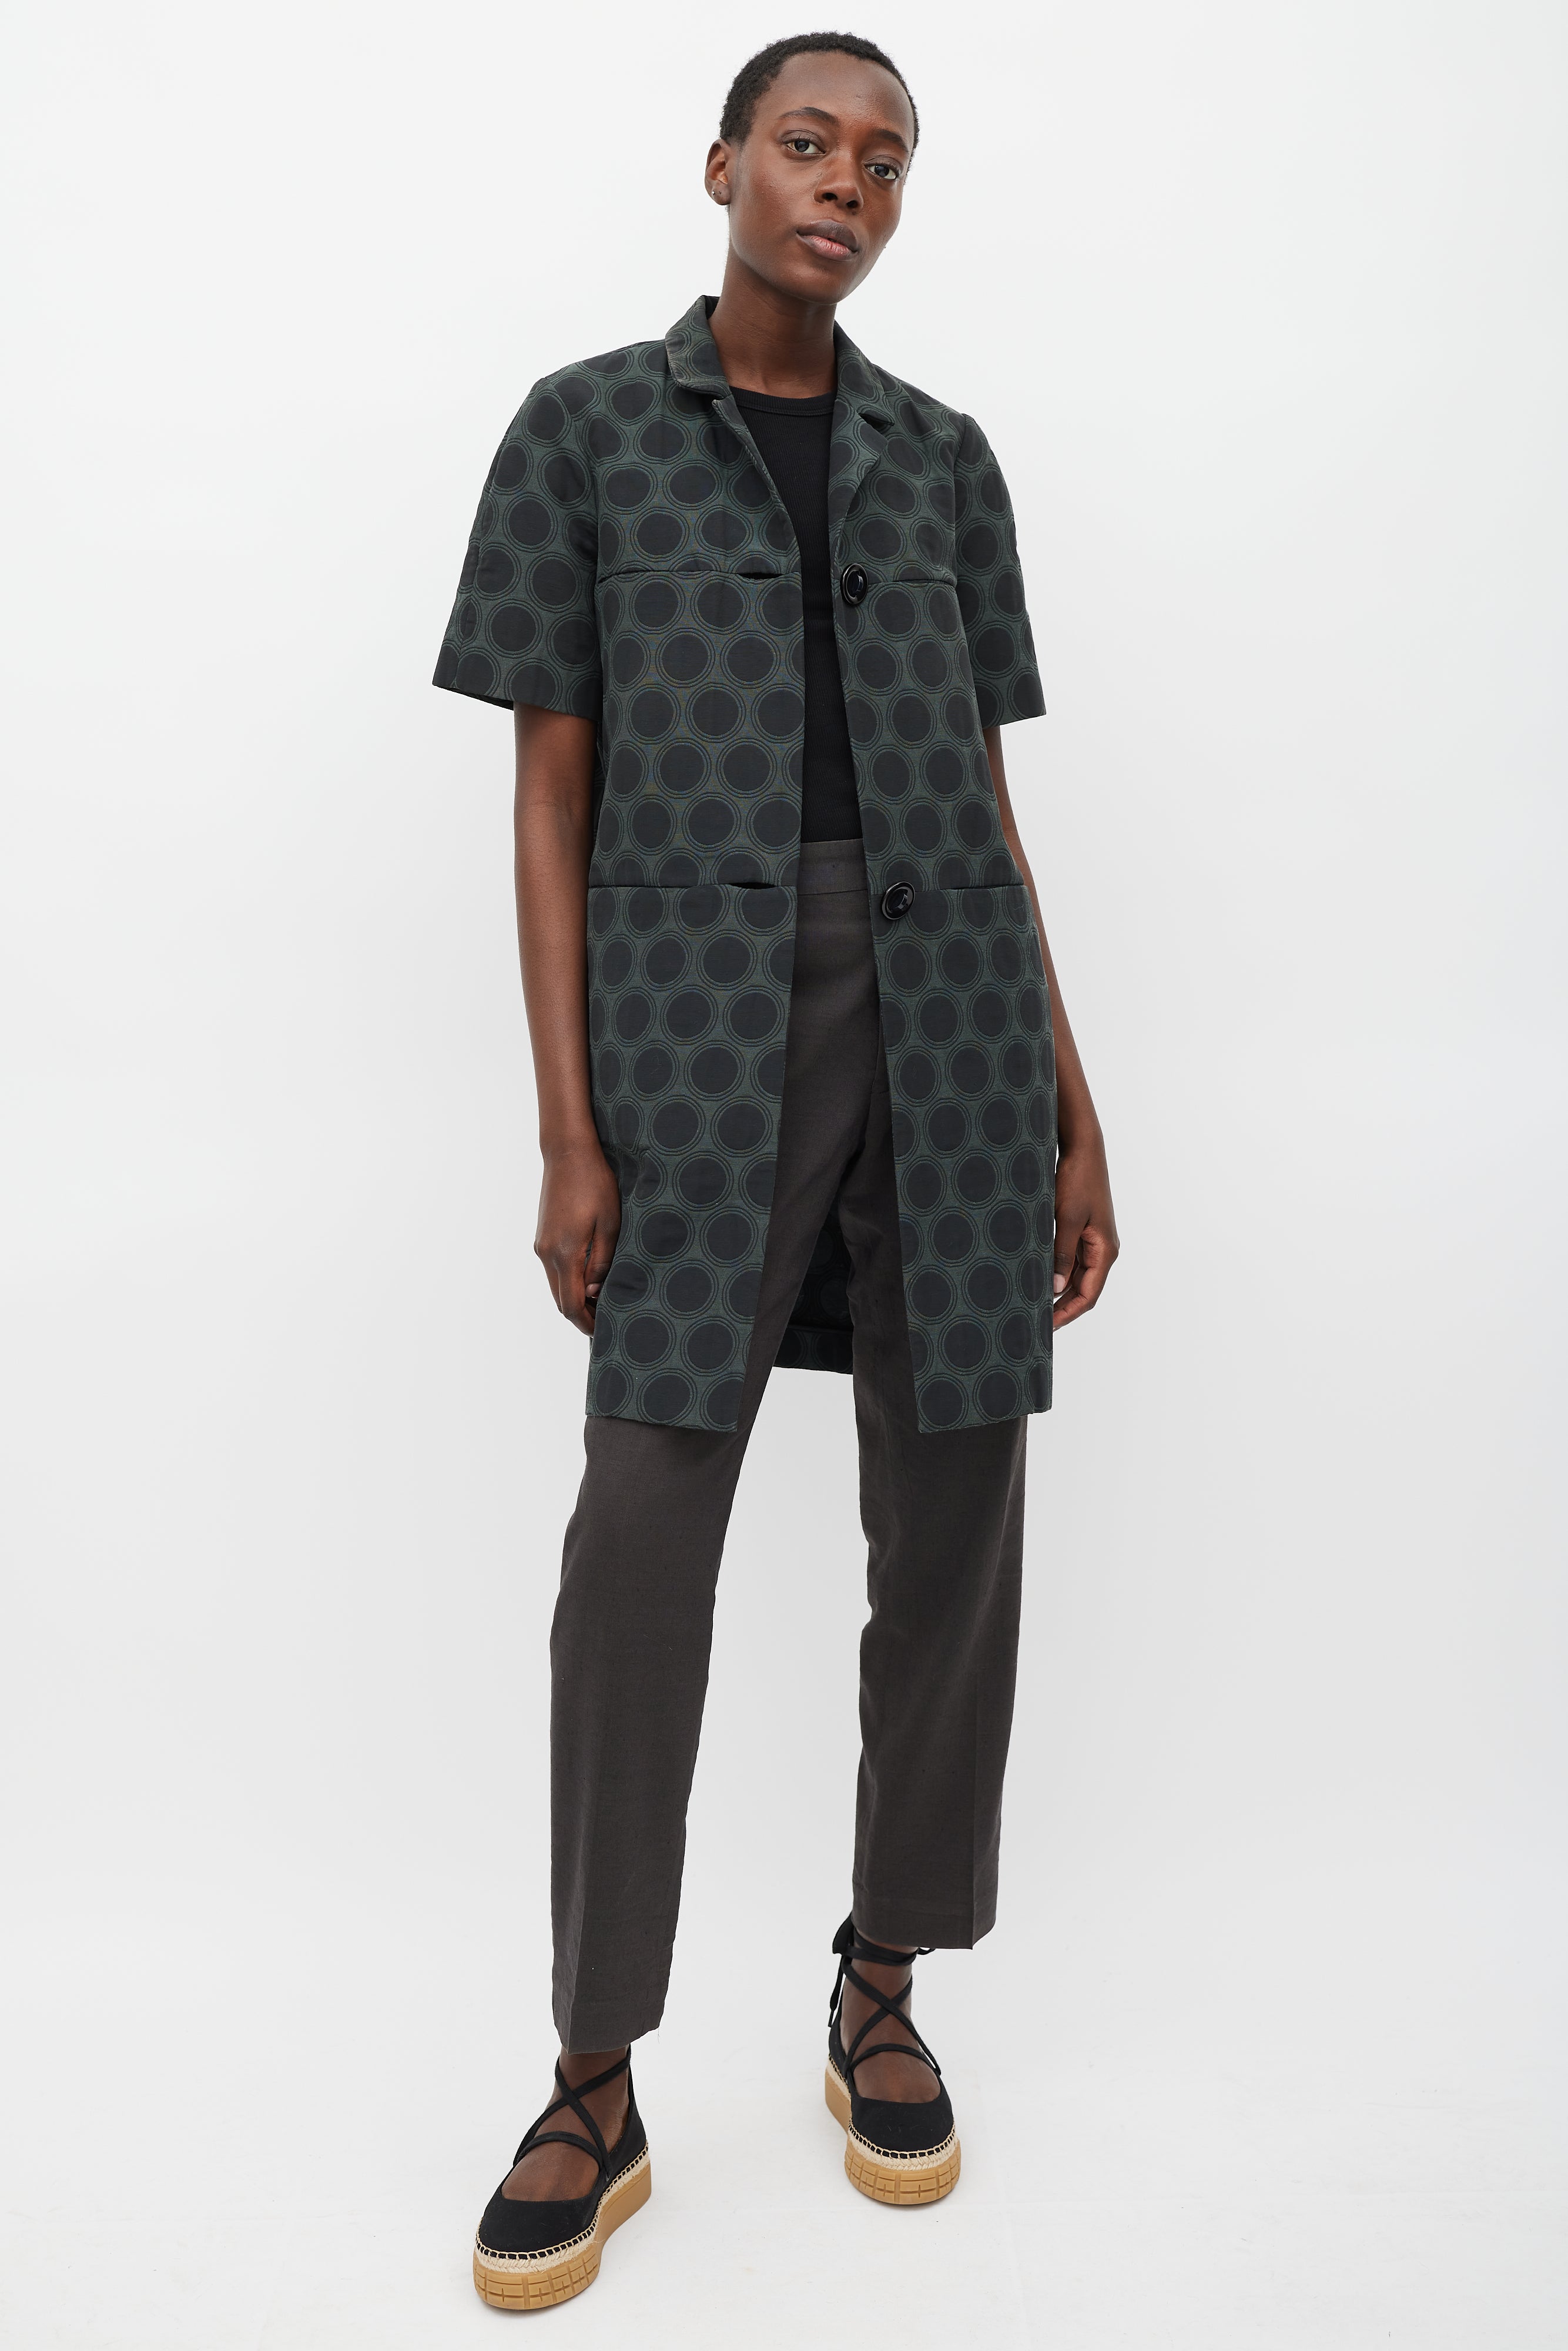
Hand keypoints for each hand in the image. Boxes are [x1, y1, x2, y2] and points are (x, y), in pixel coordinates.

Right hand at [534, 1137, 621, 1334]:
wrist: (567, 1153)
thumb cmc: (595, 1184)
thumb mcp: (610, 1225)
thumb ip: (601, 1262)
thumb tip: (593, 1292)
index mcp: (564, 1253)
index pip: (570, 1304)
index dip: (585, 1322)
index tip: (603, 1331)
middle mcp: (546, 1253)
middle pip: (559, 1300)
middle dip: (580, 1314)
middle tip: (605, 1321)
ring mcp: (540, 1244)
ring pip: (555, 1285)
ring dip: (573, 1298)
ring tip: (599, 1302)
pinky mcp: (542, 1236)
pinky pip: (553, 1269)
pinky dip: (567, 1281)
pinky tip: (587, 1278)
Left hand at [1052, 1128, 1118, 1330]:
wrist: (1083, 1149)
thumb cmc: (1078, 1180)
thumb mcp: (1067, 1219)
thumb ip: (1062, 1254)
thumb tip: (1055, 1289)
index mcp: (1105, 1250)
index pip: (1088, 1295)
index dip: (1067, 1314)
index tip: (1046, 1327)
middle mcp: (1102, 1249)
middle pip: (1083, 1289)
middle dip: (1061, 1307)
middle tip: (1035, 1322)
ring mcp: (1093, 1240)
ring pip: (1075, 1276)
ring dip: (1057, 1291)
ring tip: (1032, 1304)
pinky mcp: (1082, 1230)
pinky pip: (1070, 1259)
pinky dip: (1056, 1271)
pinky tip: (1037, 1277)